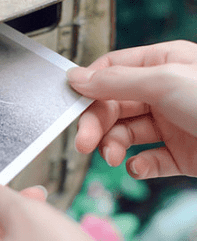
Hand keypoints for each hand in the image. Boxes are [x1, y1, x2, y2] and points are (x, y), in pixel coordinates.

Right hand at [67, 40, 196, 178]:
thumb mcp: (164, 81)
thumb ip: (115, 82)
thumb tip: (77, 78)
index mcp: (162, 64)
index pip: (112, 72)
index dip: (90, 87)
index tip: (72, 103)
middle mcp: (164, 93)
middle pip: (114, 106)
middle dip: (97, 124)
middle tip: (86, 141)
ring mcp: (170, 124)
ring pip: (126, 134)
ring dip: (113, 146)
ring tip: (113, 157)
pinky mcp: (178, 154)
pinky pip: (147, 159)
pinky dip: (139, 165)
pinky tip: (140, 167)